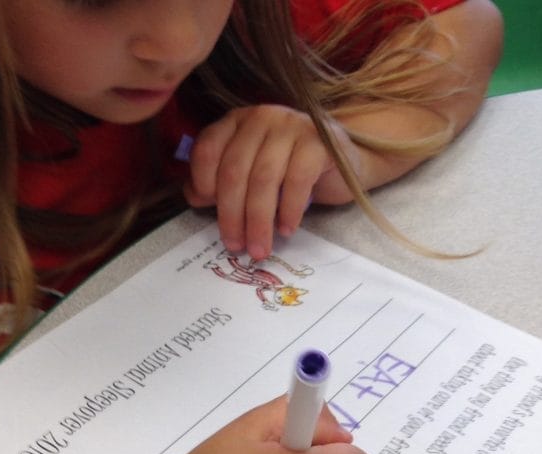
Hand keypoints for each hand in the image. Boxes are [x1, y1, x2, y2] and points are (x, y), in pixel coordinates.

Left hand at [183, 105, 359, 259]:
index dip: (203, 184)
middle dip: (232, 215)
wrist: (347, 163)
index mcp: (237, 121)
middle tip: (236, 246)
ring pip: (264, 179)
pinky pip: (298, 179)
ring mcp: (292, 125)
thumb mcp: (253, 176)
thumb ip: (221, 182)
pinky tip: (287, 229)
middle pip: (235, 170)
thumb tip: (194, 197)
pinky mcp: (320, 141)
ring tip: (260, 248)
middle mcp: (261, 117)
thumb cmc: (293, 171)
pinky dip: (289, 210)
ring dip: (259, 220)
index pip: (208, 149)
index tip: (209, 214)